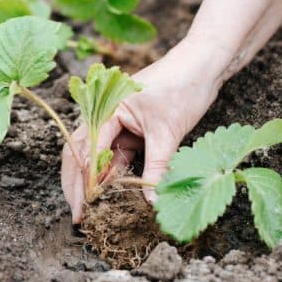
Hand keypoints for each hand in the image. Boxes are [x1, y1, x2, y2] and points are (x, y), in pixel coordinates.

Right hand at [61, 38, 229, 222]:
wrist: (204, 65)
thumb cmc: (183, 87)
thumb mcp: (169, 132)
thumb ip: (157, 167)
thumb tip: (151, 201)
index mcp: (107, 109)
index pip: (87, 151)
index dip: (82, 182)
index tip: (81, 208)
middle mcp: (106, 115)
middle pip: (82, 154)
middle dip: (77, 185)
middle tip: (77, 215)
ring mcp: (119, 123)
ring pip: (99, 157)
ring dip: (94, 182)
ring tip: (90, 209)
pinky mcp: (133, 130)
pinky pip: (118, 155)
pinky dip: (114, 174)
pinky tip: (111, 195)